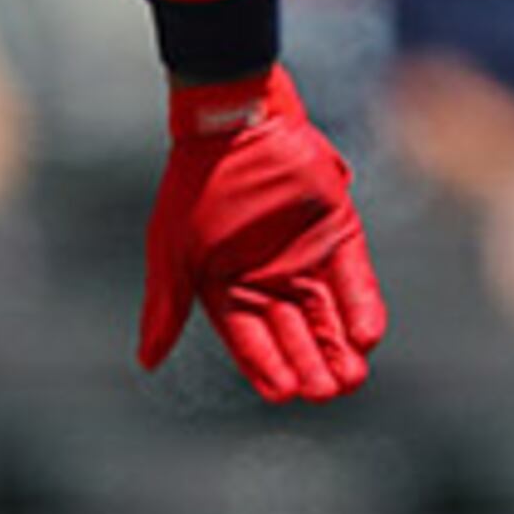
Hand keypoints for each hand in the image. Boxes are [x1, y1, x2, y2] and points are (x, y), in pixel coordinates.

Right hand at [136, 65, 386, 402]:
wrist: (236, 119)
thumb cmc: (196, 184)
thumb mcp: (173, 250)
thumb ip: (167, 305)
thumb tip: (146, 361)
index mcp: (227, 286)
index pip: (250, 338)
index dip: (266, 366)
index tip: (282, 393)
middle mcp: (269, 277)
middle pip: (294, 332)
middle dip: (310, 363)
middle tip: (326, 392)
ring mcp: (306, 255)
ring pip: (327, 313)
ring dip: (339, 346)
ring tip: (351, 378)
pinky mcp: (338, 231)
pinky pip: (354, 276)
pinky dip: (362, 305)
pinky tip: (366, 335)